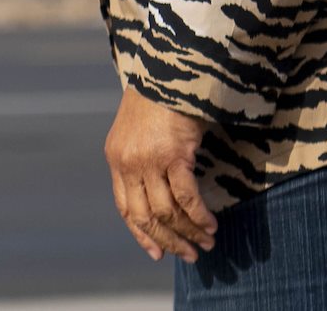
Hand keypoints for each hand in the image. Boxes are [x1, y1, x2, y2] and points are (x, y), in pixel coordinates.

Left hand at [104, 85, 216, 262]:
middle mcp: (128, 163)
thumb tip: (157, 196)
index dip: (142, 234)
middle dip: (168, 240)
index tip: (157, 253)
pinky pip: (187, 197)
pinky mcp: (173, 155)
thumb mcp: (136, 133)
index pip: (125, 208)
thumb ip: (140, 161)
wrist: (165, 72)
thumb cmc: (156, 102)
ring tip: (207, 241)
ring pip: (167, 211)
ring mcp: (149, 160)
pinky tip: (211, 224)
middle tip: (190, 255)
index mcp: (116, 159)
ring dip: (189, 231)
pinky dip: (199, 215)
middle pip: (145, 216)